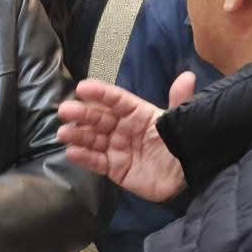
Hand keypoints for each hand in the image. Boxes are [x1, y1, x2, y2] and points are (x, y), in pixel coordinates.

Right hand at [55, 72, 194, 202]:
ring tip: (63, 133)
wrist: (187, 175)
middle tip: (64, 111)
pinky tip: (72, 152)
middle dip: (81, 114)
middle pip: (99, 118)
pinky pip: (96, 162)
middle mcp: (123, 128)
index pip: (116, 100)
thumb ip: (179, 99)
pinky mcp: (115, 169)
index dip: (100, 94)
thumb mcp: (179, 120)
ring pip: (93, 139)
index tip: (82, 88)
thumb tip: (188, 76)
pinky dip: (84, 158)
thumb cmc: (181, 142)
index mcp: (137, 113)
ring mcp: (117, 148)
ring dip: (77, 135)